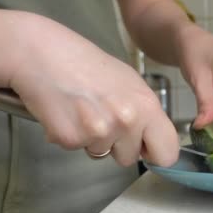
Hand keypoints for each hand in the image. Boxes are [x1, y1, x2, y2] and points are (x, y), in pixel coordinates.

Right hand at [9, 14, 178, 166]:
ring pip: (101, 154)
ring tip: (83, 109)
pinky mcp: (71, 137)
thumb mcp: (130, 83)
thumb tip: (154, 140)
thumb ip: (146, 113)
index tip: (146, 149)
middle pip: (130, 159)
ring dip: (92, 139)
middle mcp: (127, 120)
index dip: (156, 154)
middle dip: (119, 147)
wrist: (44, 53)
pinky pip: (76, 149)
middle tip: (104, 119)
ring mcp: (99, 131)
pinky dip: (70, 135)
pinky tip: (66, 112)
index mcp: (147, 106)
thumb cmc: (87, 65)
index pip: (168, 153)